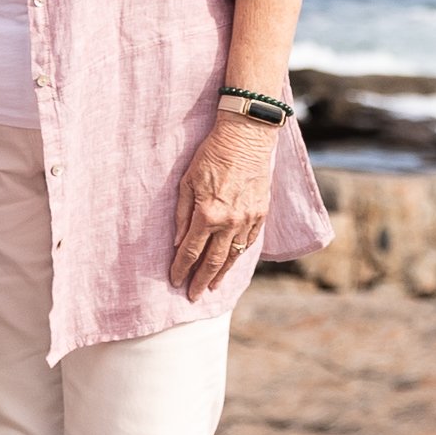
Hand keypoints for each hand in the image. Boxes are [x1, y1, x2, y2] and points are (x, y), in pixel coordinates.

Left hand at [170, 117, 278, 298]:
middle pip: (212, 261)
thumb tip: (178, 241)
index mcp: (207, 214)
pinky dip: (239, 256)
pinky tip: (231, 263)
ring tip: (212, 288)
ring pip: (232, 257)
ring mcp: (248, 220)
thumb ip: (182, 214)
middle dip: (200, 281)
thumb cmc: (211, 155)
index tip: (175, 280)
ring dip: (221, 275)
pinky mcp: (261, 214)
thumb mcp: (187, 181)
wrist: (245, 138)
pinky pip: (249, 243)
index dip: (181, 268)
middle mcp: (229, 222)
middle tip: (193, 296)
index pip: (191, 251)